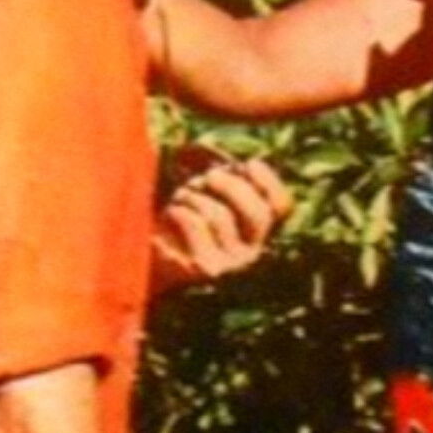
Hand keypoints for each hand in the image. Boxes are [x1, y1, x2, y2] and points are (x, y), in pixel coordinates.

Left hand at [149, 157, 293, 292]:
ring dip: (196, 195)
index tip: (248, 163)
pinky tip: (172, 212)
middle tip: (209, 177)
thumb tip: (239, 165)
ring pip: (220, 216)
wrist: (151, 258)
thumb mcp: (209, 194)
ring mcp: (231, 265)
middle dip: (232, 187)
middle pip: (258, 214)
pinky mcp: (206, 269)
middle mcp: (251, 252)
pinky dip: (181, 210)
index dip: (270, 181)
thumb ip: (228, 177)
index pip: (281, 206)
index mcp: (257, 232)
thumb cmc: (183, 219)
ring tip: (182, 195)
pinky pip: (196, 224)